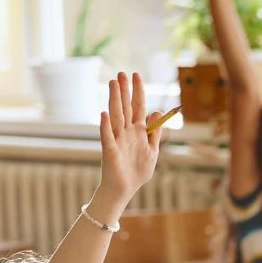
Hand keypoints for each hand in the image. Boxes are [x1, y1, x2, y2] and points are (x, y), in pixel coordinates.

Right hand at [95, 72, 164, 209]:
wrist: (125, 189)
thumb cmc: (137, 170)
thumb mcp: (152, 149)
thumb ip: (155, 131)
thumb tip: (157, 111)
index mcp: (138, 131)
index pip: (138, 106)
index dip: (138, 91)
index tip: (135, 75)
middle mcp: (126, 132)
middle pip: (125, 107)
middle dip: (124, 90)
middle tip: (121, 73)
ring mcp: (117, 140)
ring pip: (116, 116)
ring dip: (114, 100)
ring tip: (113, 84)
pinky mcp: (110, 151)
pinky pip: (107, 137)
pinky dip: (105, 126)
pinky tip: (104, 115)